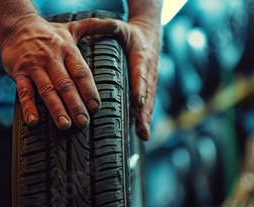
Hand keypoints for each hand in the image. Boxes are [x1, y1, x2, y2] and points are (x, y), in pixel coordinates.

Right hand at [0, 13, 118, 129]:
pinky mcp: (19, 73)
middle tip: (83, 122)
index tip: (95, 107)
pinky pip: (24, 92)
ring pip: (47, 90)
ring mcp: (34, 66)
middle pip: (66, 84)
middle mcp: (52, 58)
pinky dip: (29, 107)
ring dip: (56, 109)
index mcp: (67, 50)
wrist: (16, 25)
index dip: (89, 90)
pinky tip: (34, 121)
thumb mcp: (72, 28)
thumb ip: (94, 27)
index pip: (81, 72)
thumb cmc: (48, 33)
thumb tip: (115, 24)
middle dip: (75, 104)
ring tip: (65, 125)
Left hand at [114, 19, 160, 140]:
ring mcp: (150, 83)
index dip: (140, 90)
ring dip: (146, 120)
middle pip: (147, 96)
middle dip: (144, 113)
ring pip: (149, 103)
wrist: (149, 34)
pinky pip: (147, 105)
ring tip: (143, 135)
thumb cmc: (132, 33)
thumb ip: (111, 27)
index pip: (141, 76)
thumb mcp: (121, 27)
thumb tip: (103, 24)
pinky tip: (140, 132)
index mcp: (141, 59)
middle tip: (141, 128)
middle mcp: (148, 73)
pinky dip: (144, 118)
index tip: (138, 103)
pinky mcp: (148, 88)